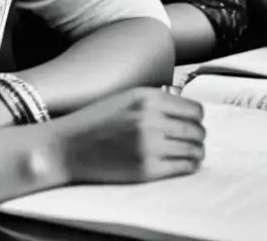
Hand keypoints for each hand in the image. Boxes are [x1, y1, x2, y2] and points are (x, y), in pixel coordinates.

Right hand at [53, 87, 204, 184]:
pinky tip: (187, 163)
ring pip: (193, 149)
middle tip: (196, 138)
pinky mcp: (146, 169)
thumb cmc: (96, 121)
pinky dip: (190, 165)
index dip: (197, 117)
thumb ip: (158, 101)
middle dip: (199, 134)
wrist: (68, 147)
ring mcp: (149, 146)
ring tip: (194, 152)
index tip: (195, 121)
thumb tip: (188, 110)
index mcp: (148, 98)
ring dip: (197, 151)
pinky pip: (183, 167)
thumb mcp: (128, 97)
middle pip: (196, 129)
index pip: (194, 109)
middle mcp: (151, 120)